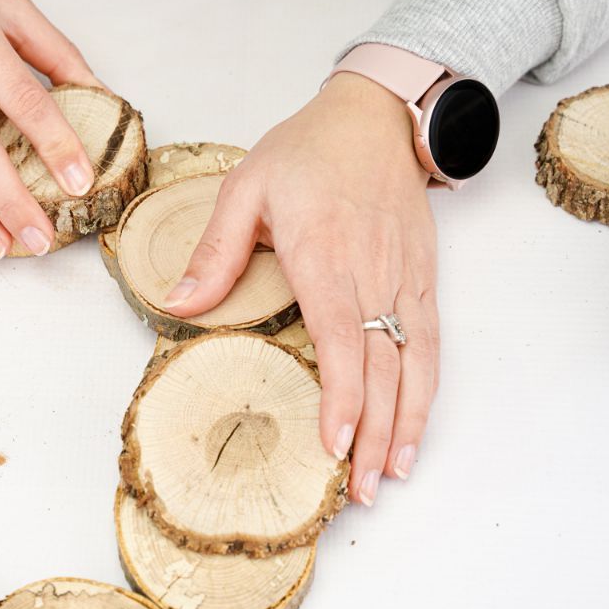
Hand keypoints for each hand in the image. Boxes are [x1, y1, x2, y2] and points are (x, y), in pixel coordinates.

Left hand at [164, 73, 438, 505]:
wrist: (375, 118)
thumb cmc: (305, 151)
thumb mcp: (245, 187)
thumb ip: (215, 251)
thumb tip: (178, 304)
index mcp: (324, 252)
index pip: (340, 335)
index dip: (343, 395)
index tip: (335, 443)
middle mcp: (372, 272)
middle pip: (380, 365)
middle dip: (371, 433)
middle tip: (358, 491)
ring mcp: (404, 277)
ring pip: (413, 363)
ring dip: (405, 424)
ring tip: (388, 477)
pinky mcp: (423, 278)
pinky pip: (430, 343)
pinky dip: (426, 391)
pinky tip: (413, 428)